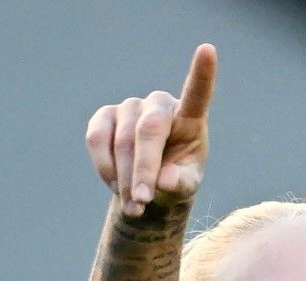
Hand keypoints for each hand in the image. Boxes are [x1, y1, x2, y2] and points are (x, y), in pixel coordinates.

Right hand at [84, 43, 216, 215]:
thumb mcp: (184, 186)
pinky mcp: (104, 116)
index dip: (202, 73)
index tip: (208, 50)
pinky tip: (116, 186)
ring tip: (134, 205)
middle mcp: (159, 104)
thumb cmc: (175, 179)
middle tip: (141, 202)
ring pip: (121, 142)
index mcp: (190, 117)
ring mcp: (130, 107)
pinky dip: (105, 168)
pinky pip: (97, 140)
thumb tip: (162, 180)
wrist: (147, 185)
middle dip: (142, 171)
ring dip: (124, 178)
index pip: (198, 93)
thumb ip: (179, 183)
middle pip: (148, 132)